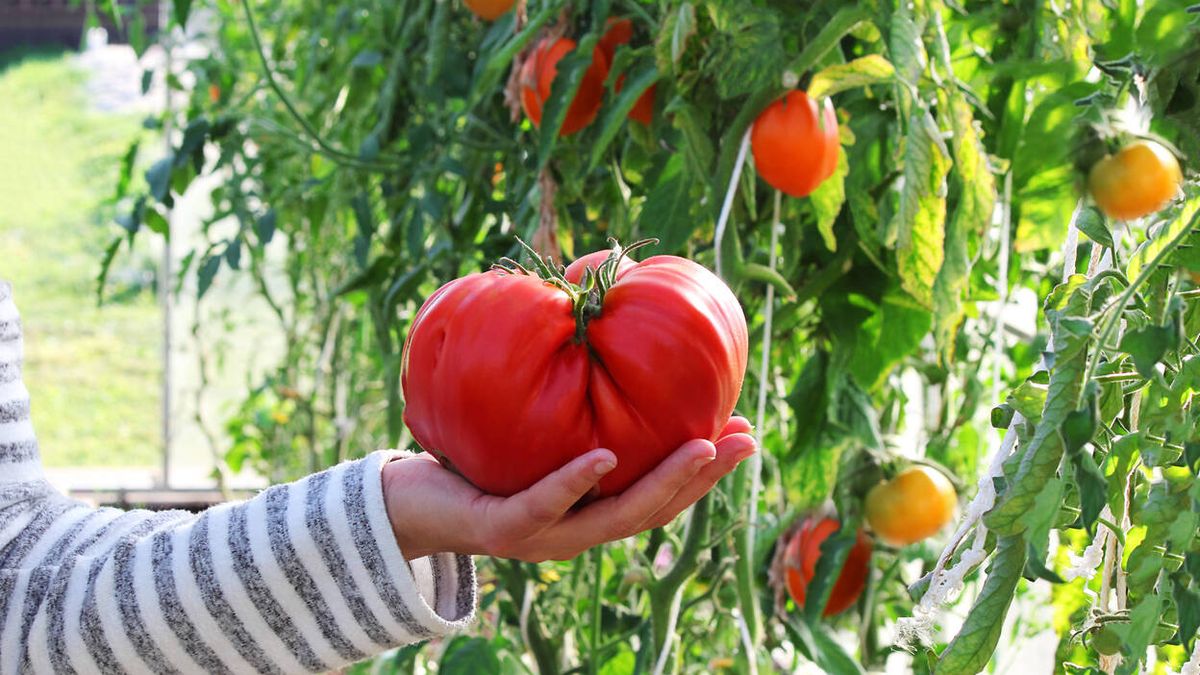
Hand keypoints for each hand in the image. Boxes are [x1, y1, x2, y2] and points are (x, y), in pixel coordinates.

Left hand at [382, 417, 755, 561]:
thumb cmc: (473, 459)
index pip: (659, 494)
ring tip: (701, 447)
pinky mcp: (501, 529)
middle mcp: (574, 531)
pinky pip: (543, 504)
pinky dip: (575, 482)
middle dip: (703, 476)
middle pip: (652, 509)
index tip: (744, 430)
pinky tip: (605, 457)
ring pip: (613, 516)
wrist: (406, 502)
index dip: (704, 469)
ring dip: (663, 483)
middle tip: (745, 438)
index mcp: (588, 509)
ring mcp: (541, 536)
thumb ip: (571, 399)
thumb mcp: (532, 429)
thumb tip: (599, 322)